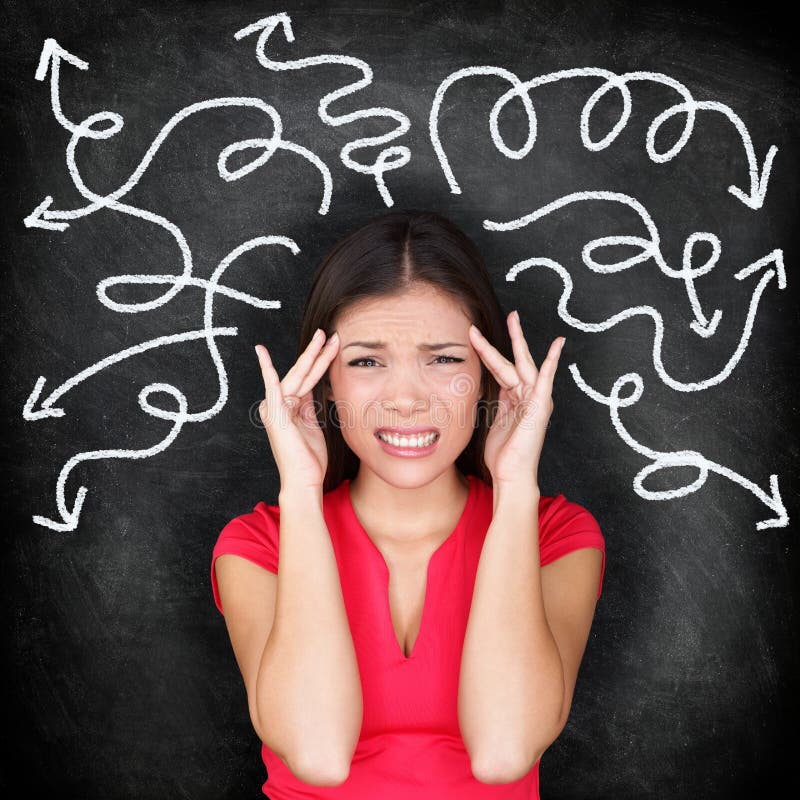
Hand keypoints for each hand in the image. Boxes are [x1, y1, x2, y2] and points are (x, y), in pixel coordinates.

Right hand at [254, 329, 339, 492]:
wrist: (304, 479)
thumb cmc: (309, 459)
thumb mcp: (313, 426)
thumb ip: (309, 407)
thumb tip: (312, 392)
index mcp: (291, 406)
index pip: (308, 378)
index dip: (321, 361)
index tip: (332, 345)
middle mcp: (281, 404)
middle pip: (303, 373)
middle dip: (317, 352)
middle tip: (328, 333)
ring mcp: (275, 407)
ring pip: (297, 375)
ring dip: (311, 355)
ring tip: (323, 338)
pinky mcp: (275, 413)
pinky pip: (272, 387)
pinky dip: (267, 370)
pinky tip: (262, 354)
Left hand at [468, 311, 564, 489]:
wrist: (511, 474)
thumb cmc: (503, 454)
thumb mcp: (494, 421)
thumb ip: (496, 403)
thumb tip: (487, 390)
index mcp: (514, 398)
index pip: (501, 368)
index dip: (489, 351)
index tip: (477, 335)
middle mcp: (527, 396)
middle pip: (515, 360)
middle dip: (511, 336)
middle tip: (510, 313)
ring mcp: (535, 400)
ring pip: (524, 364)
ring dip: (518, 340)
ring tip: (515, 318)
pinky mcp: (540, 407)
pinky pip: (546, 380)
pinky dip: (551, 362)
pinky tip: (557, 346)